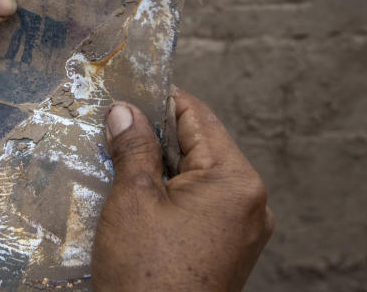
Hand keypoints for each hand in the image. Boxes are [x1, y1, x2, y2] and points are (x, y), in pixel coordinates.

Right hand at [92, 88, 272, 291]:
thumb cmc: (146, 274)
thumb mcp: (133, 199)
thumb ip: (134, 147)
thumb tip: (126, 111)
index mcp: (236, 181)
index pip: (198, 117)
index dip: (160, 100)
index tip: (128, 93)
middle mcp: (251, 202)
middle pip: (201, 146)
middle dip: (157, 136)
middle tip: (115, 127)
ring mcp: (244, 230)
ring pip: (200, 176)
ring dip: (162, 166)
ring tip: (121, 161)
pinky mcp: (230, 250)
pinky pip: (203, 205)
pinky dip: (173, 193)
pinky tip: (139, 195)